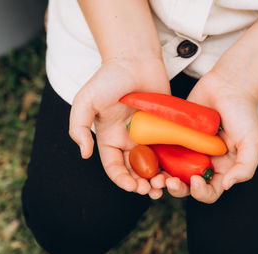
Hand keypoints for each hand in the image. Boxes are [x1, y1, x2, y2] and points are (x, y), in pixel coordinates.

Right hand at [69, 57, 169, 197]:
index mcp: (109, 138)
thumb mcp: (85, 101)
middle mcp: (128, 140)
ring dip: (158, 178)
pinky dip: (172, 163)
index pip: (114, 167)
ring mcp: (147, 135)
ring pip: (154, 164)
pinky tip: (177, 170)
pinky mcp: (163, 127)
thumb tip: (83, 154)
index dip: (122, 180)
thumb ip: (79, 127)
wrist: (135, 59)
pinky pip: (168, 148)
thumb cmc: (109, 78)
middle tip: (152, 190)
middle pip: (135, 171)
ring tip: (165, 184)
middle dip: (143, 184)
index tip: (133, 186)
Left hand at [165, 71, 257, 202]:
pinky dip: (154, 158)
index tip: (195, 180)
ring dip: (162, 178)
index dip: (201, 192)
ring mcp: (188, 150)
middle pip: (186, 186)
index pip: (210, 191)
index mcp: (221, 169)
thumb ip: (245, 167)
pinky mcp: (175, 136)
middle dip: (176, 188)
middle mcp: (203, 162)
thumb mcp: (252, 143)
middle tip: (169, 181)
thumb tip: (227, 185)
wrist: (228, 85)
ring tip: (156, 176)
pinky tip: (149, 158)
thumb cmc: (243, 114)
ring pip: (171, 171)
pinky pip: (162, 151)